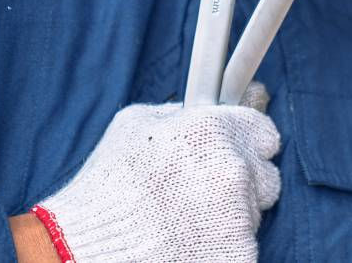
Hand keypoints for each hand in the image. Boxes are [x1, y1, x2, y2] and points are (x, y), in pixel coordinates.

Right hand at [25, 83, 279, 261]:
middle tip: (200, 191)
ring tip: (185, 218)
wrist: (88, 247)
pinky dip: (224, 245)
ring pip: (253, 211)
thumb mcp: (134, 125)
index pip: (263, 132)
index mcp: (213, 130)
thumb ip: (183, 112)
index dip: (248, 143)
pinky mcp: (238, 254)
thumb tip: (212, 103)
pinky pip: (244, 245)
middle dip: (240, 181)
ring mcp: (239, 216)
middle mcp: (233, 169)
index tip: (237, 152)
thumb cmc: (107, 187)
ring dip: (230, 213)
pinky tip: (190, 241)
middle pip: (263, 174)